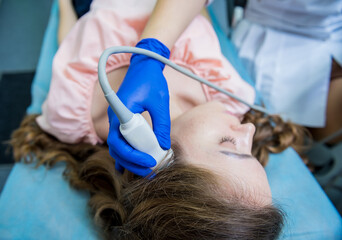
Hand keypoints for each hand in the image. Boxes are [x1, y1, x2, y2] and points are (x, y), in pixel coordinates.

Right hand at [107, 38, 170, 176]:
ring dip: (130, 160)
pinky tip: (134, 165)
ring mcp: (116, 120)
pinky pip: (121, 141)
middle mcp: (114, 118)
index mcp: (121, 111)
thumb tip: (163, 148)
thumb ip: (161, 125)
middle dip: (132, 163)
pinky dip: (127, 153)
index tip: (150, 161)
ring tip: (146, 171)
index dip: (133, 156)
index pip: (119, 142)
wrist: (144, 66)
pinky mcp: (122, 121)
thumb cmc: (152, 81)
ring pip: (118, 147)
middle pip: (116, 149)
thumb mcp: (160, 103)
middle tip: (150, 172)